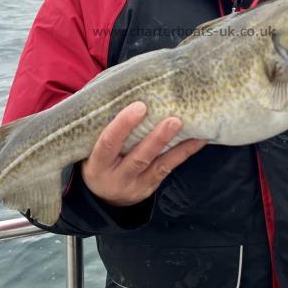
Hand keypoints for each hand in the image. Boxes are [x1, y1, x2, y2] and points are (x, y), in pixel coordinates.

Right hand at [81, 101, 206, 207]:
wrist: (102, 196)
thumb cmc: (98, 159)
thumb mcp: (89, 148)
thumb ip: (99, 126)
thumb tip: (112, 91)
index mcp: (97, 164)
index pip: (108, 143)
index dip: (123, 125)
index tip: (139, 106)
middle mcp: (116, 178)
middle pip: (138, 158)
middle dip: (157, 139)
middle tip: (174, 120)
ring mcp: (135, 185)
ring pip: (158, 166)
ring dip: (176, 146)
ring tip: (190, 128)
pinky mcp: (150, 187)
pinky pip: (168, 169)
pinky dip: (184, 153)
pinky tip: (198, 139)